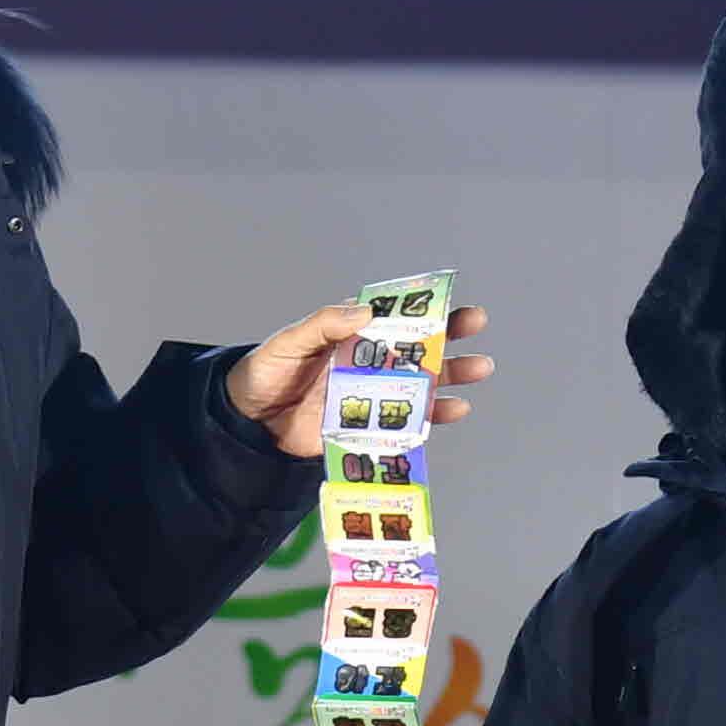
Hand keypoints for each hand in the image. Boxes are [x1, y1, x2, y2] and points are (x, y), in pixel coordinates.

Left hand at [225, 300, 496, 455]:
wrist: (246, 422)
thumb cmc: (266, 372)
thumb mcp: (289, 341)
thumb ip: (324, 325)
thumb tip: (366, 311)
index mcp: (351, 337)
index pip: (392, 317)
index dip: (422, 308)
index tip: (449, 298)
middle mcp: (368, 364)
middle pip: (416, 349)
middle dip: (450, 337)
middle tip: (476, 323)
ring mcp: (370, 397)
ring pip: (420, 384)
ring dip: (451, 377)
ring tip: (478, 369)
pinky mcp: (366, 427)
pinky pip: (404, 423)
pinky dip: (431, 418)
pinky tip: (453, 410)